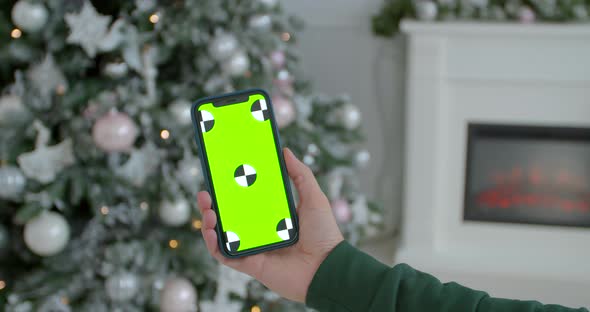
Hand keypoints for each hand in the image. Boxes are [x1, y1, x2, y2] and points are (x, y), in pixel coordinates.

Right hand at [197, 147, 343, 302]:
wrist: (327, 267)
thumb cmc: (324, 234)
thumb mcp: (313, 197)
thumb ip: (300, 174)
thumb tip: (285, 151)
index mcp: (273, 215)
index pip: (246, 199)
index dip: (231, 189)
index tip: (221, 175)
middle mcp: (260, 231)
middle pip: (229, 216)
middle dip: (213, 204)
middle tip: (206, 192)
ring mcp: (254, 247)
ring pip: (222, 234)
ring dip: (209, 222)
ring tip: (208, 210)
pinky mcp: (250, 264)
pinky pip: (225, 255)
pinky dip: (213, 244)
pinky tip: (211, 231)